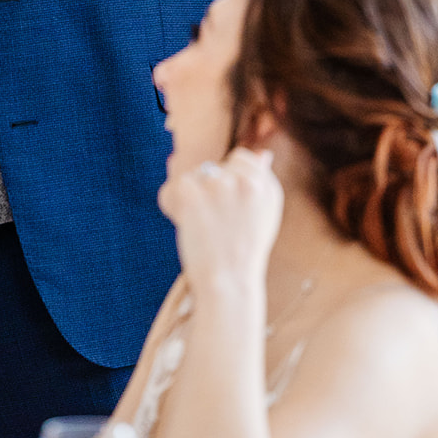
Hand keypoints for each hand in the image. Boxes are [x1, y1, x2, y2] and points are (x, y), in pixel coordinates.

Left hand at [159, 148, 283, 299]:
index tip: (225, 207)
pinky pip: (172, 188)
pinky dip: (171, 206)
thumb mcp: (263, 216)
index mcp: (266, 184)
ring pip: (192, 178)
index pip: (239, 158)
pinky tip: (186, 225)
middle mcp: (246, 179)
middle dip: (207, 192)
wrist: (229, 284)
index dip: (226, 181)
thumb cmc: (242, 254)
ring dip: (189, 200)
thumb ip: (261, 183)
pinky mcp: (192, 192)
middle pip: (213, 168)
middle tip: (214, 224)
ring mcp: (219, 184)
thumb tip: (264, 153)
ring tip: (202, 228)